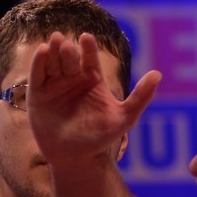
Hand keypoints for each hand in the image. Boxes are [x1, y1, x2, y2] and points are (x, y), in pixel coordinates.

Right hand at [28, 31, 159, 167]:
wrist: (75, 157)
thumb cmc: (101, 138)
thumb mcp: (125, 118)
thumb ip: (140, 97)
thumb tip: (158, 74)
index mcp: (92, 80)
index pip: (90, 58)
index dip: (88, 47)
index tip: (86, 38)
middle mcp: (72, 79)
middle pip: (69, 58)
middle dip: (68, 50)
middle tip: (66, 44)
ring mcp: (55, 86)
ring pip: (53, 63)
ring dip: (53, 50)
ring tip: (55, 40)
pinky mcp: (38, 95)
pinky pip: (38, 75)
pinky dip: (39, 63)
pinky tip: (43, 51)